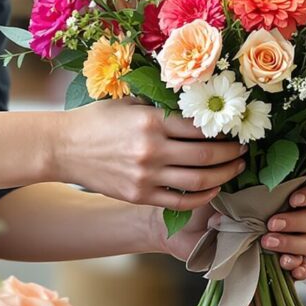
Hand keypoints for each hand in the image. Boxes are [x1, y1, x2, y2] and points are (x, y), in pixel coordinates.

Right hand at [56, 99, 246, 209]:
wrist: (62, 148)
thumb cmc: (96, 120)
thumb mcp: (128, 103)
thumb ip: (160, 106)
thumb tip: (196, 106)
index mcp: (150, 121)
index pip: (199, 126)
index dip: (223, 129)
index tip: (235, 128)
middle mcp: (151, 150)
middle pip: (205, 156)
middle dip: (231, 154)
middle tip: (243, 151)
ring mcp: (146, 176)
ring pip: (198, 181)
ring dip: (223, 176)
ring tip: (234, 169)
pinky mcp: (139, 196)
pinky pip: (180, 202)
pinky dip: (202, 197)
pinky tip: (211, 189)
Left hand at [159, 175, 305, 282]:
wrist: (186, 233)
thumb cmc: (205, 204)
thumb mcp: (223, 186)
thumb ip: (242, 176)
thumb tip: (250, 166)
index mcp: (283, 191)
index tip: (293, 199)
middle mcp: (290, 214)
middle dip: (297, 222)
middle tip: (269, 225)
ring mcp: (286, 239)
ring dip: (293, 244)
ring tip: (266, 243)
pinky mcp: (278, 262)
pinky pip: (302, 267)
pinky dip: (300, 269)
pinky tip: (290, 268)